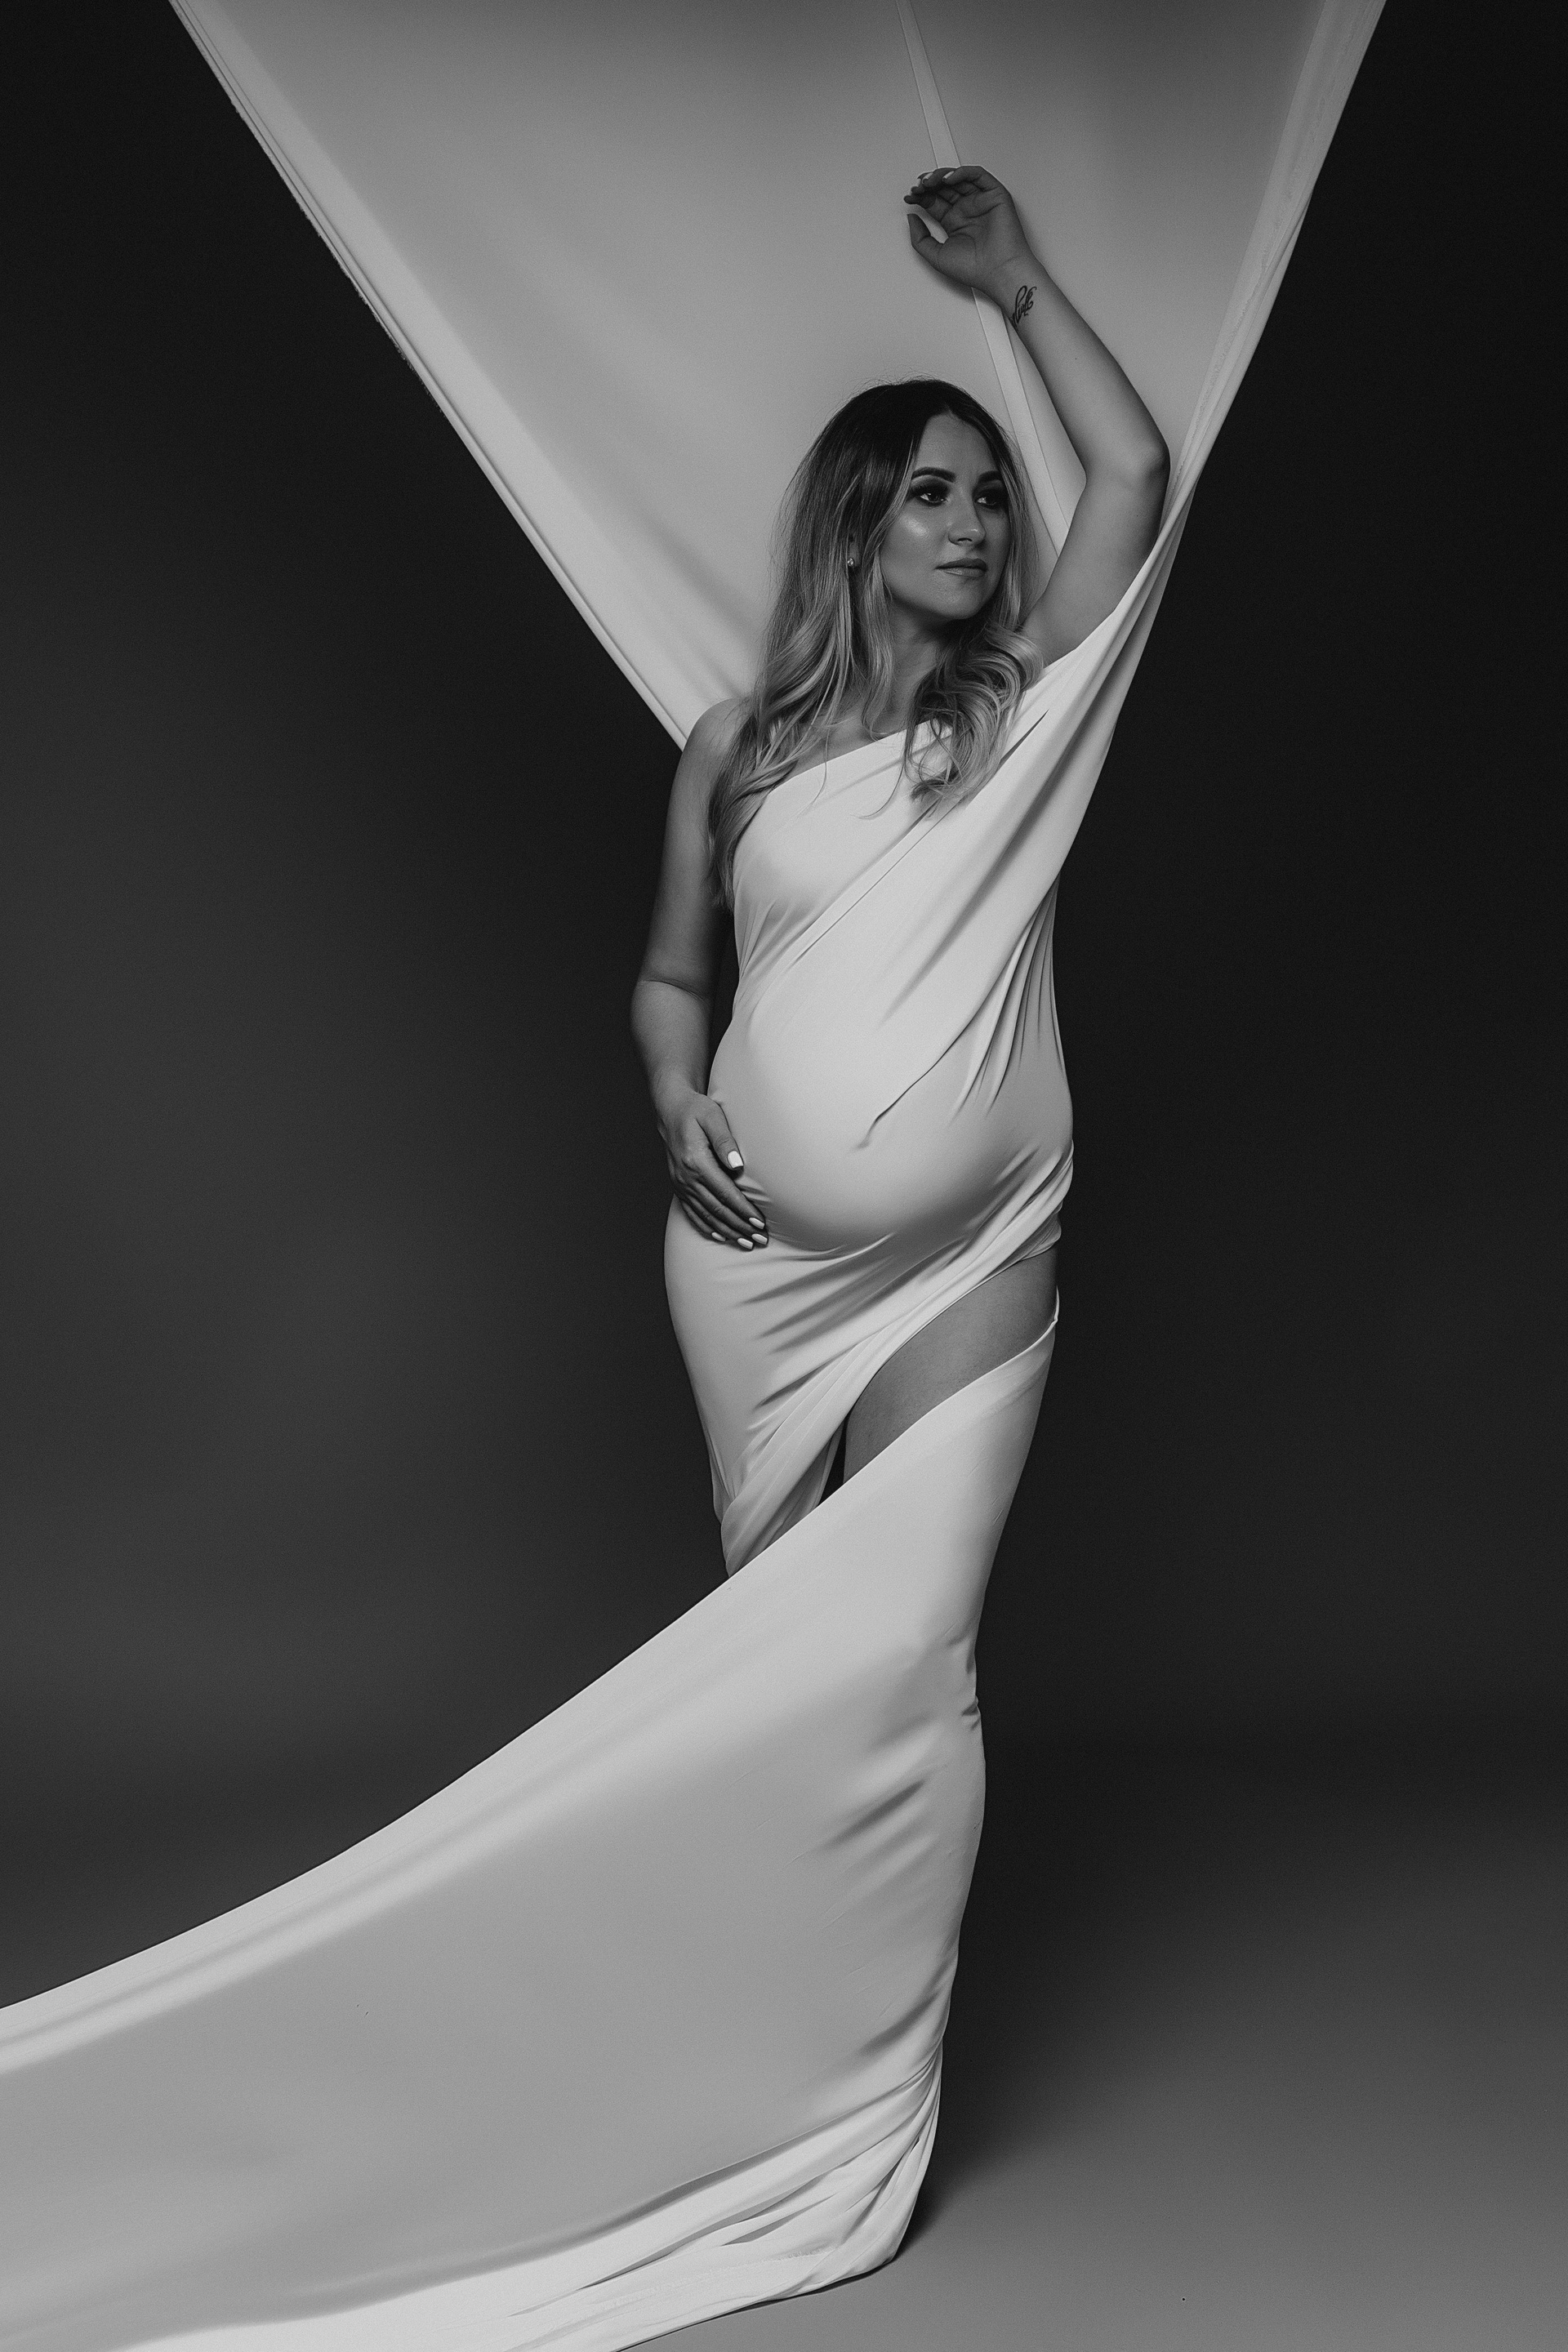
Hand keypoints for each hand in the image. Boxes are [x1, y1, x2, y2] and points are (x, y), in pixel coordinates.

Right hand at [657, 1085, 767, 1248]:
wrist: (670, 1108)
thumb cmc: (695, 1110)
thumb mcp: (713, 1116)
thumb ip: (725, 1141)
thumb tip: (738, 1166)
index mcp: (696, 1161)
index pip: (724, 1193)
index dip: (743, 1210)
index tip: (759, 1222)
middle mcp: (686, 1177)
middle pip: (717, 1209)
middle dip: (740, 1227)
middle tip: (760, 1239)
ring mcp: (680, 1184)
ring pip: (706, 1215)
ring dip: (727, 1232)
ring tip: (746, 1243)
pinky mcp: (679, 1186)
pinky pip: (692, 1212)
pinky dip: (707, 1227)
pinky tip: (721, 1236)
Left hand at [904, 164, 1033, 301]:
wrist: (999, 273)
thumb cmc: (975, 270)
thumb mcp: (935, 256)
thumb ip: (919, 239)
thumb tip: (911, 218)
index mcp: (954, 222)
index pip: (934, 201)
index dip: (920, 196)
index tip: (909, 198)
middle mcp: (966, 210)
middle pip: (944, 188)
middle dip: (928, 184)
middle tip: (917, 187)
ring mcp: (979, 201)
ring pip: (958, 178)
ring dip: (941, 176)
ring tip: (929, 182)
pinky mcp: (994, 195)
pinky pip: (977, 175)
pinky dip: (962, 172)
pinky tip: (948, 178)